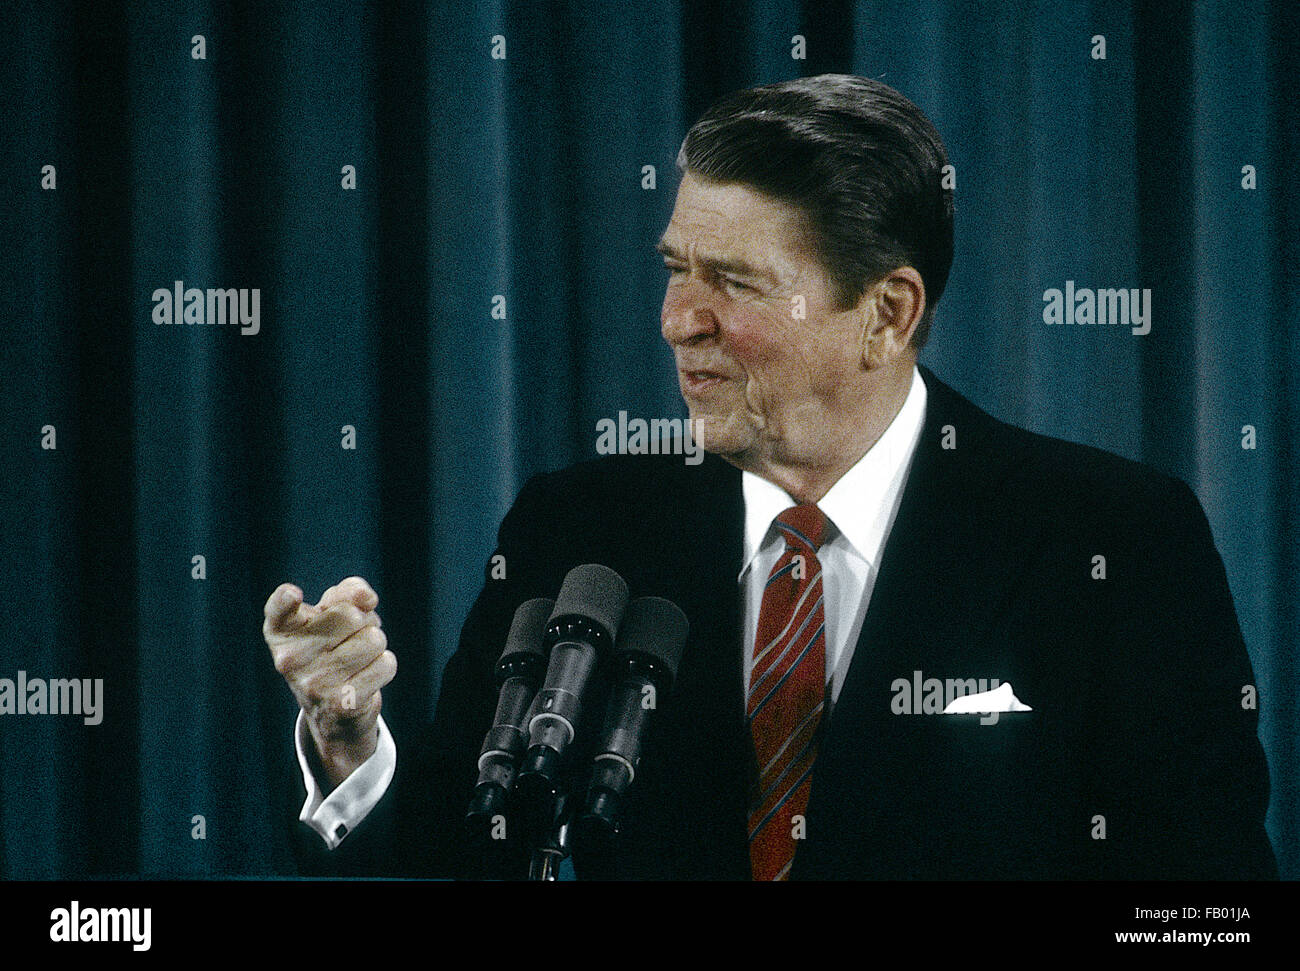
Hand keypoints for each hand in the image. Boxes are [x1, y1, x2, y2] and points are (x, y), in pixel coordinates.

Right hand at [263, 576, 396, 790]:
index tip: (292, 594)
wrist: (333, 710)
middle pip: (350, 616)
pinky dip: (383, 666)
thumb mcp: (333, 614)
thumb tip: (366, 598)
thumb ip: (347, 593)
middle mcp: (290, 660)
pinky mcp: (341, 704)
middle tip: (349, 639)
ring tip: (357, 659)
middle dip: (363, 622)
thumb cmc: (334, 646)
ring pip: (373, 640)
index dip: (285, 600)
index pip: (278, 611)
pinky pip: (385, 664)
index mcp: (282, 633)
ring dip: (375, 646)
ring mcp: (314, 684)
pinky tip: (363, 677)